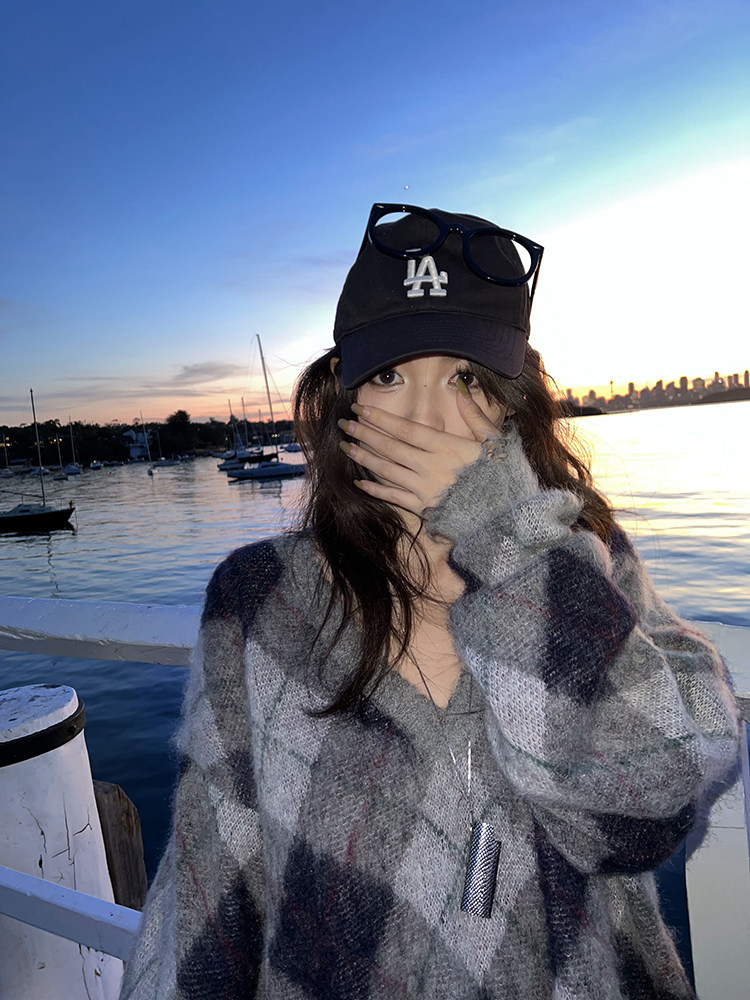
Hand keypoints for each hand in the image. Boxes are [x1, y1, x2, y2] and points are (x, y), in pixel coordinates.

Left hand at [337, 385, 504, 517]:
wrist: (506, 513)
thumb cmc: (502, 474)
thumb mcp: (492, 440)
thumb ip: (473, 414)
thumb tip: (459, 387)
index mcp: (446, 446)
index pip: (405, 428)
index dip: (380, 418)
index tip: (360, 408)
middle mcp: (431, 466)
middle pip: (390, 446)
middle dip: (364, 433)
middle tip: (344, 424)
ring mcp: (425, 488)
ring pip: (387, 470)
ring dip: (364, 458)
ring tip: (346, 447)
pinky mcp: (424, 508)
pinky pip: (394, 497)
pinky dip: (376, 490)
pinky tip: (360, 483)